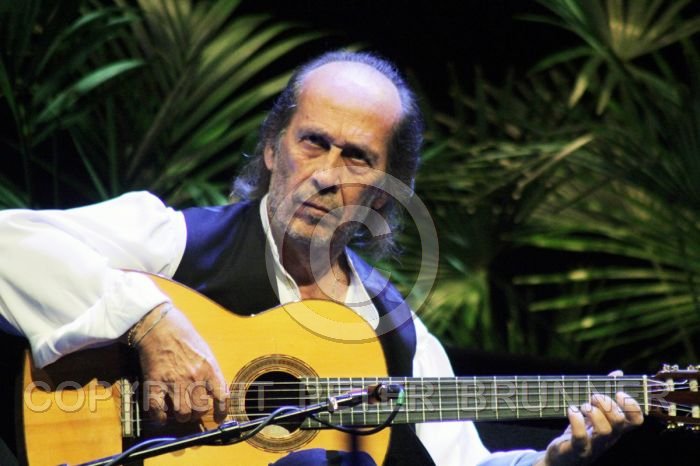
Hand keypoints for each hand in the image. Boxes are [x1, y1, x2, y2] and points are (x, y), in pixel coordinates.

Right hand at [131, 303, 228, 424]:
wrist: (160, 328)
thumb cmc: (184, 337)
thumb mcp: (206, 352)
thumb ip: (212, 372)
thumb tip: (218, 393)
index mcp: (209, 368)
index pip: (222, 397)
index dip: (222, 411)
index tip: (219, 417)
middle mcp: (193, 378)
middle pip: (200, 409)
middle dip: (197, 413)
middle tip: (193, 409)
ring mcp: (174, 383)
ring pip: (182, 414)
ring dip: (181, 416)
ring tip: (179, 411)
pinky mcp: (155, 385)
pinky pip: (159, 412)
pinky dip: (162, 418)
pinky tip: (163, 414)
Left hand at [535, 371, 643, 465]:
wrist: (561, 457)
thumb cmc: (581, 431)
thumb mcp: (595, 413)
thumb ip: (606, 393)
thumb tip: (618, 373)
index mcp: (615, 428)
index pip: (636, 421)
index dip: (632, 405)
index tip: (619, 393)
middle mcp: (608, 438)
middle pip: (620, 422)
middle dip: (607, 404)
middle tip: (594, 397)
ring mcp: (594, 445)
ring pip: (605, 430)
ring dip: (593, 412)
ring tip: (583, 406)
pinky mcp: (577, 449)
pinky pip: (581, 437)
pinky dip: (576, 420)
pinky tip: (571, 411)